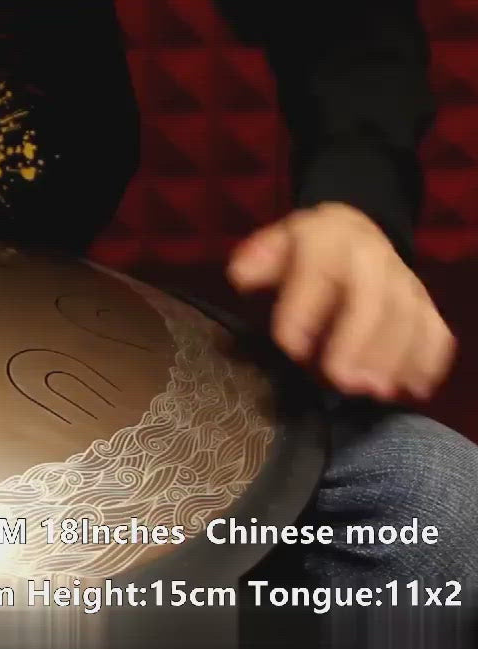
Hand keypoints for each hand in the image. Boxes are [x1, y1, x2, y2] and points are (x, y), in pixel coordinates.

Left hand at [227, 202, 455, 401]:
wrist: (351, 230)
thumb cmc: (303, 250)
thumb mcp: (274, 245)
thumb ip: (257, 261)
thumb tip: (241, 275)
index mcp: (328, 241)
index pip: (318, 272)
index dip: (305, 310)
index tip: (290, 346)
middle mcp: (372, 258)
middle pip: (373, 299)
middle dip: (359, 342)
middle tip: (343, 380)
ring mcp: (403, 280)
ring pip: (409, 317)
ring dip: (394, 358)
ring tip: (375, 391)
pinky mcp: (423, 303)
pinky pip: (435, 328)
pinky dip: (429, 359)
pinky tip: (414, 388)